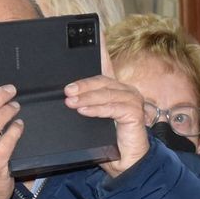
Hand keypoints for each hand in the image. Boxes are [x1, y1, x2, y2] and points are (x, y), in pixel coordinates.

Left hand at [63, 48, 149, 176]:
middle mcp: (125, 91)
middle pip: (101, 80)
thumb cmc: (107, 144)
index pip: (104, 64)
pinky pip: (113, 107)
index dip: (100, 47)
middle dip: (82, 84)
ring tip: (70, 102)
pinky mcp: (135, 114)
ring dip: (86, 97)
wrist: (125, 166)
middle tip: (66, 91)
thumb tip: (64, 98)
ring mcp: (132, 101)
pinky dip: (97, 109)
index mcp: (114, 89)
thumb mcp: (90, 121)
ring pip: (106, 93)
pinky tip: (84, 111)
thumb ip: (81, 106)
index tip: (93, 33)